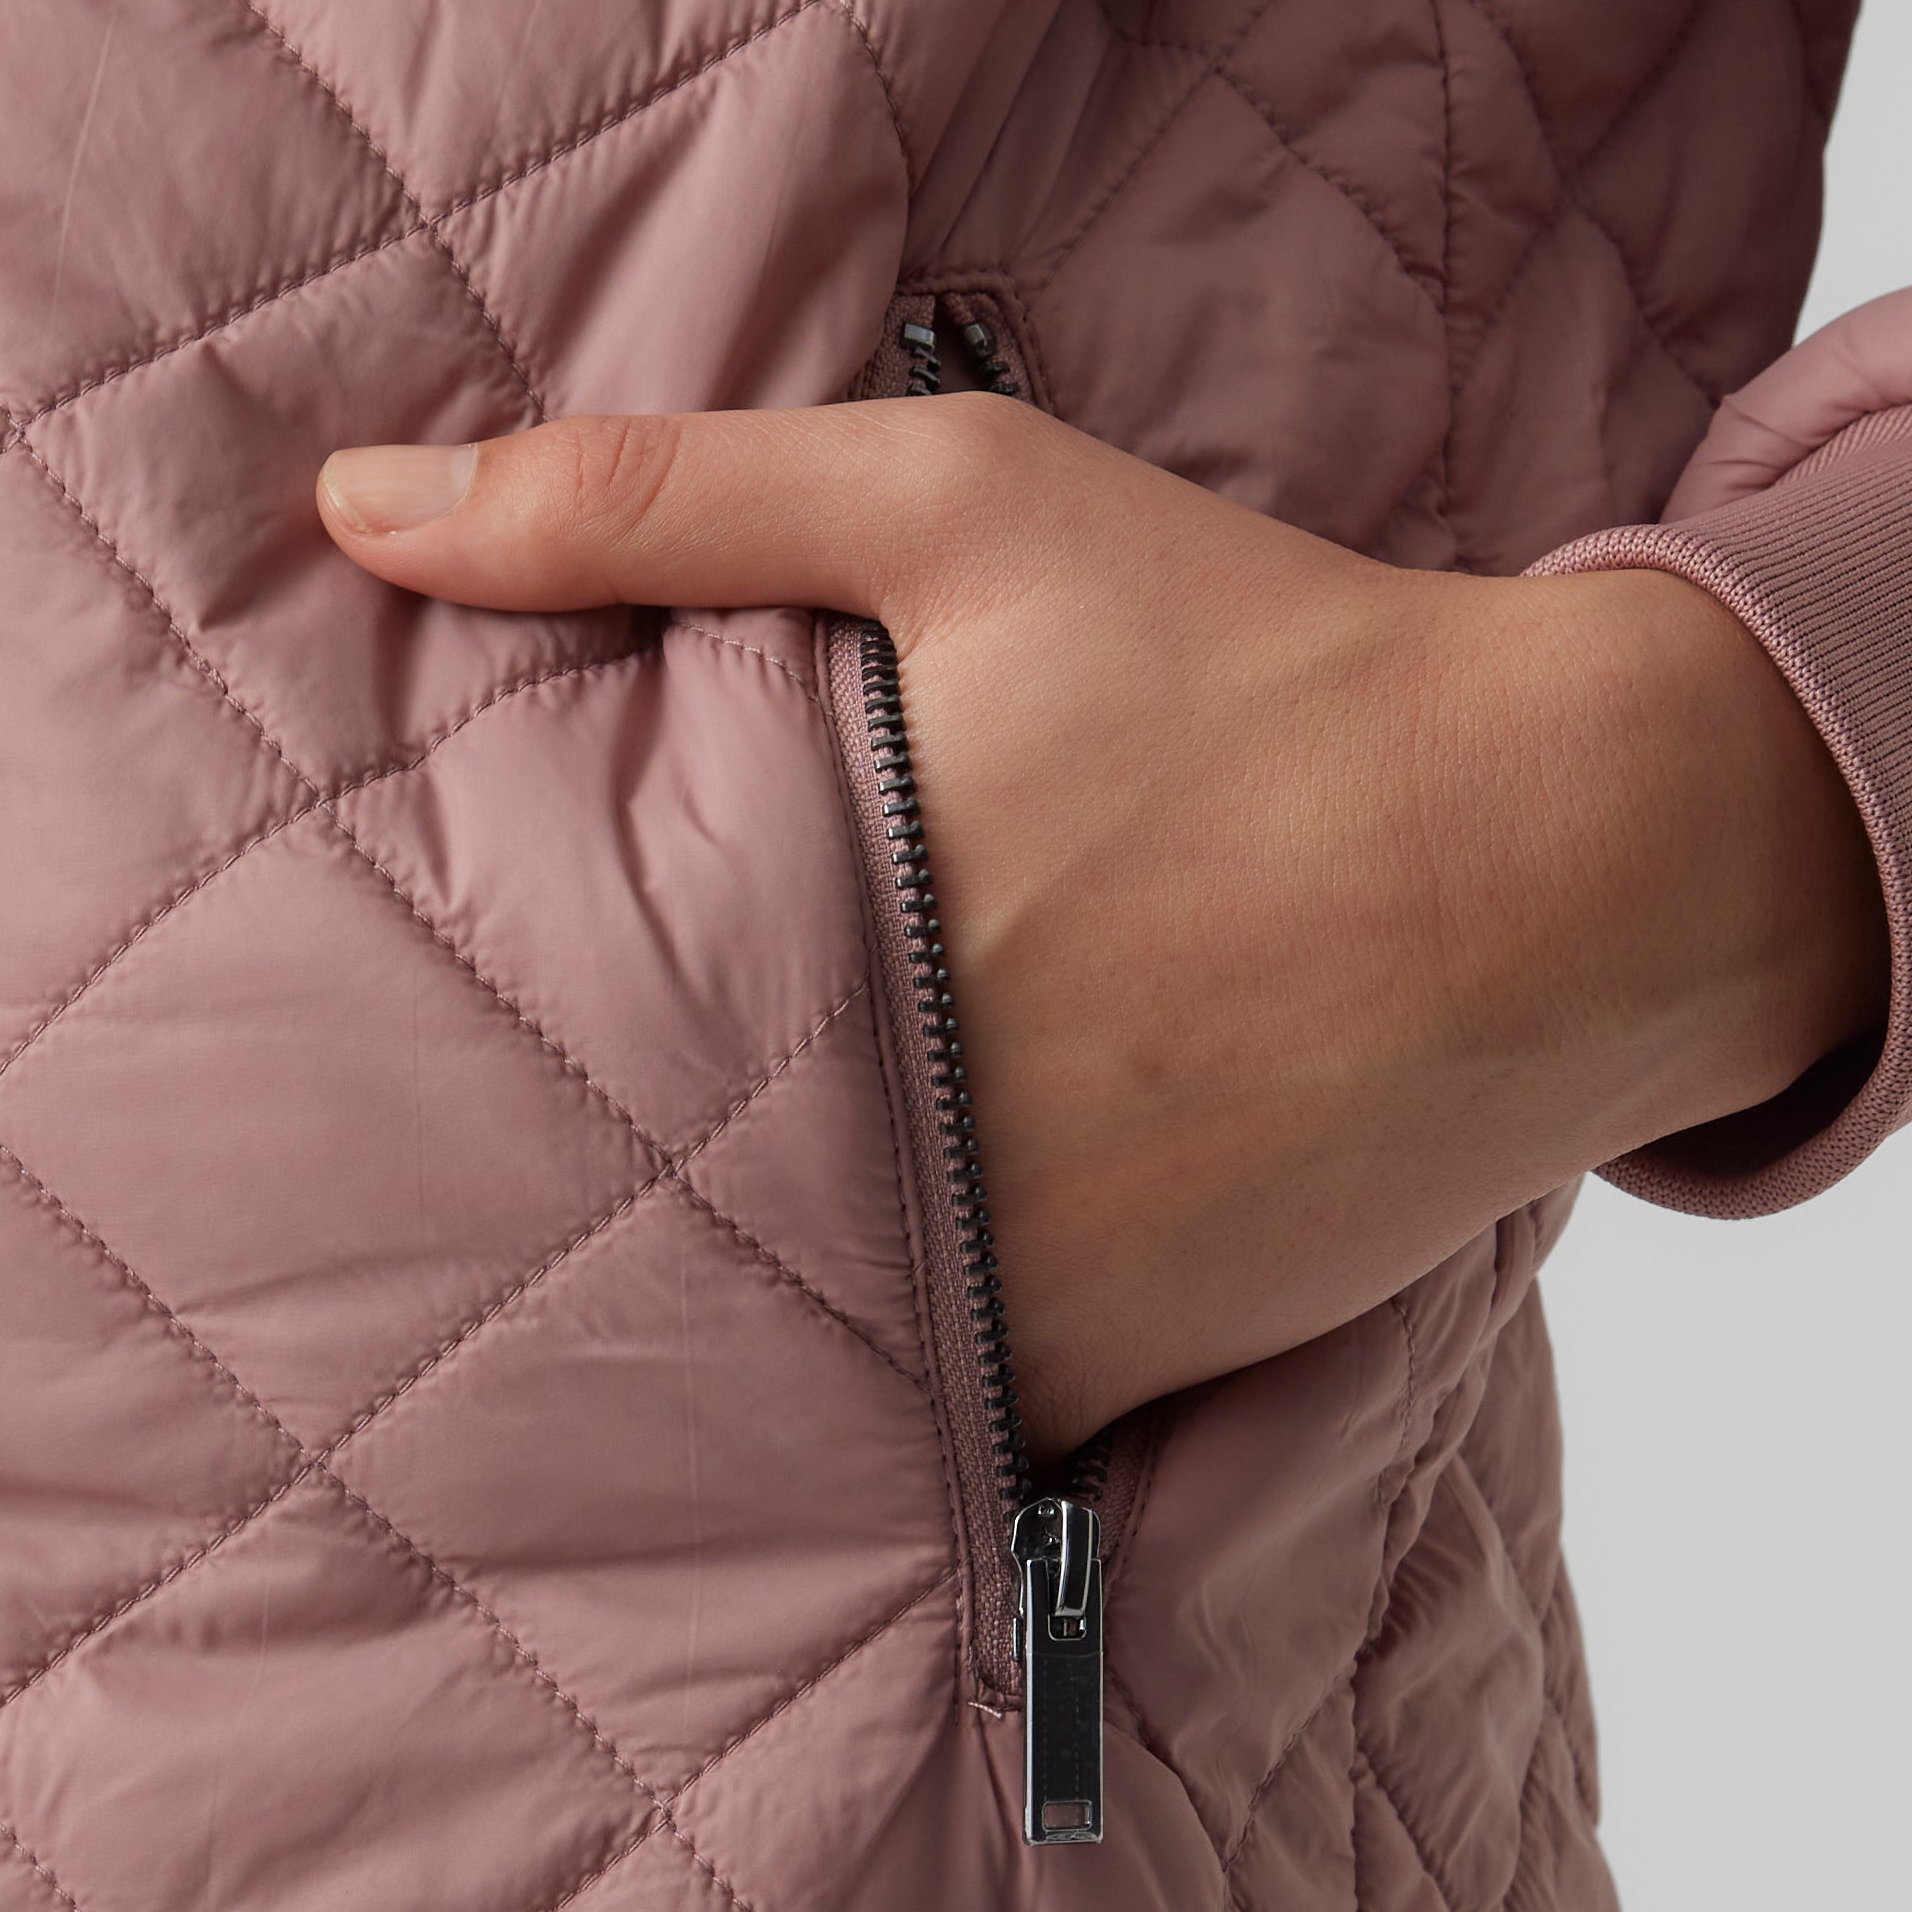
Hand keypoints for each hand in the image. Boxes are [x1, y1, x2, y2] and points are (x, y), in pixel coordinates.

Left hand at [319, 402, 1885, 1443]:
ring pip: (772, 1348)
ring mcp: (1009, 1289)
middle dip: (542, 1217)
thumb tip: (357, 504)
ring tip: (592, 1287)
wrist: (1568, 856)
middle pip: (635, 1225)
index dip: (428, 1096)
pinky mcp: (1107, 1374)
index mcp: (822, 942)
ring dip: (698, 1319)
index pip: (539, 1064)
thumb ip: (648, 497)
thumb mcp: (956, 504)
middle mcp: (903, 1148)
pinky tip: (805, 1340)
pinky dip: (861, 1388)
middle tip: (413, 1226)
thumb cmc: (1258, 652)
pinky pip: (921, 1413)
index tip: (343, 1102)